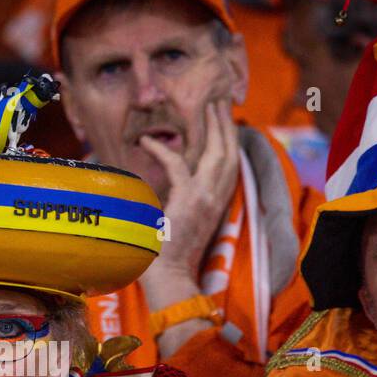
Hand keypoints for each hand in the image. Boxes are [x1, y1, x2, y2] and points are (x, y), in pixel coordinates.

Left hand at [138, 99, 239, 290]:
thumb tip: (178, 184)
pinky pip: (176, 164)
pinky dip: (161, 150)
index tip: (226, 119)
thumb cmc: (173, 256)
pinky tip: (146, 140)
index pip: (230, 164)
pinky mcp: (187, 200)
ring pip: (214, 152)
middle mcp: (218, 198)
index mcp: (219, 203)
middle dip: (226, 123)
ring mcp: (206, 198)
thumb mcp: (187, 222)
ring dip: (211, 125)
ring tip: (207, 103)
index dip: (230, 140)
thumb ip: (188, 201)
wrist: (171, 278)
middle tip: (221, 98)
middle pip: (229, 151)